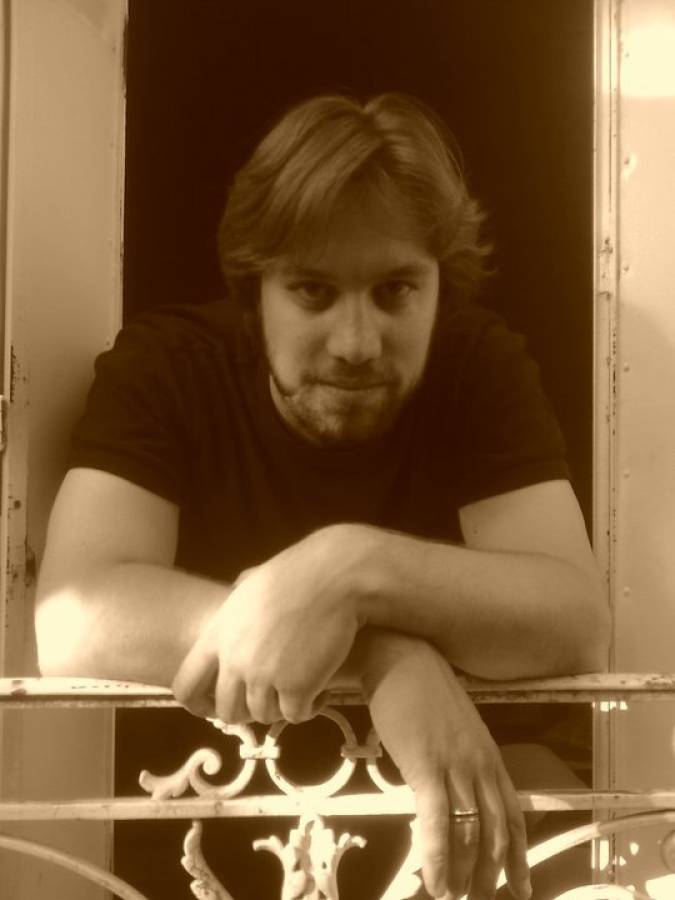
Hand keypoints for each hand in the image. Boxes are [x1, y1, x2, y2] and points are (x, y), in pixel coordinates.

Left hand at [172, 526, 363, 723]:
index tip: (214, 706)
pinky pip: (296, 716)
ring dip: (281, 706)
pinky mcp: (295, 687)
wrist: (334, 577)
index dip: (199, 704)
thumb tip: (233, 592)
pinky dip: (309, 707)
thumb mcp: (252, 582)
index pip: (186, 687)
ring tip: (300, 686)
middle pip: (227, 711)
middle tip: (269, 697)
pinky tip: (321, 690)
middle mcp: (235, 660)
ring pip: (263, 715)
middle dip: (247, 710)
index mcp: (219, 634)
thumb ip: (236, 600)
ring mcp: (264, 676)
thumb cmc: (298, 571)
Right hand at [361, 632, 530, 899]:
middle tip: (477, 898)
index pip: (513, 816)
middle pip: (496, 833)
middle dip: (489, 875)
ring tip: (453, 896)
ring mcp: (456, 765)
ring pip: (471, 834)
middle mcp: (481, 764)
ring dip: (464, 874)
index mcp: (489, 755)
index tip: (520, 887)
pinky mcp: (427, 765)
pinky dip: (438, 856)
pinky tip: (435, 880)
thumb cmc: (419, 688)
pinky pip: (438, 822)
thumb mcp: (451, 727)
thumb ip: (458, 759)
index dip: (518, 857)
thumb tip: (450, 793)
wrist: (399, 655)